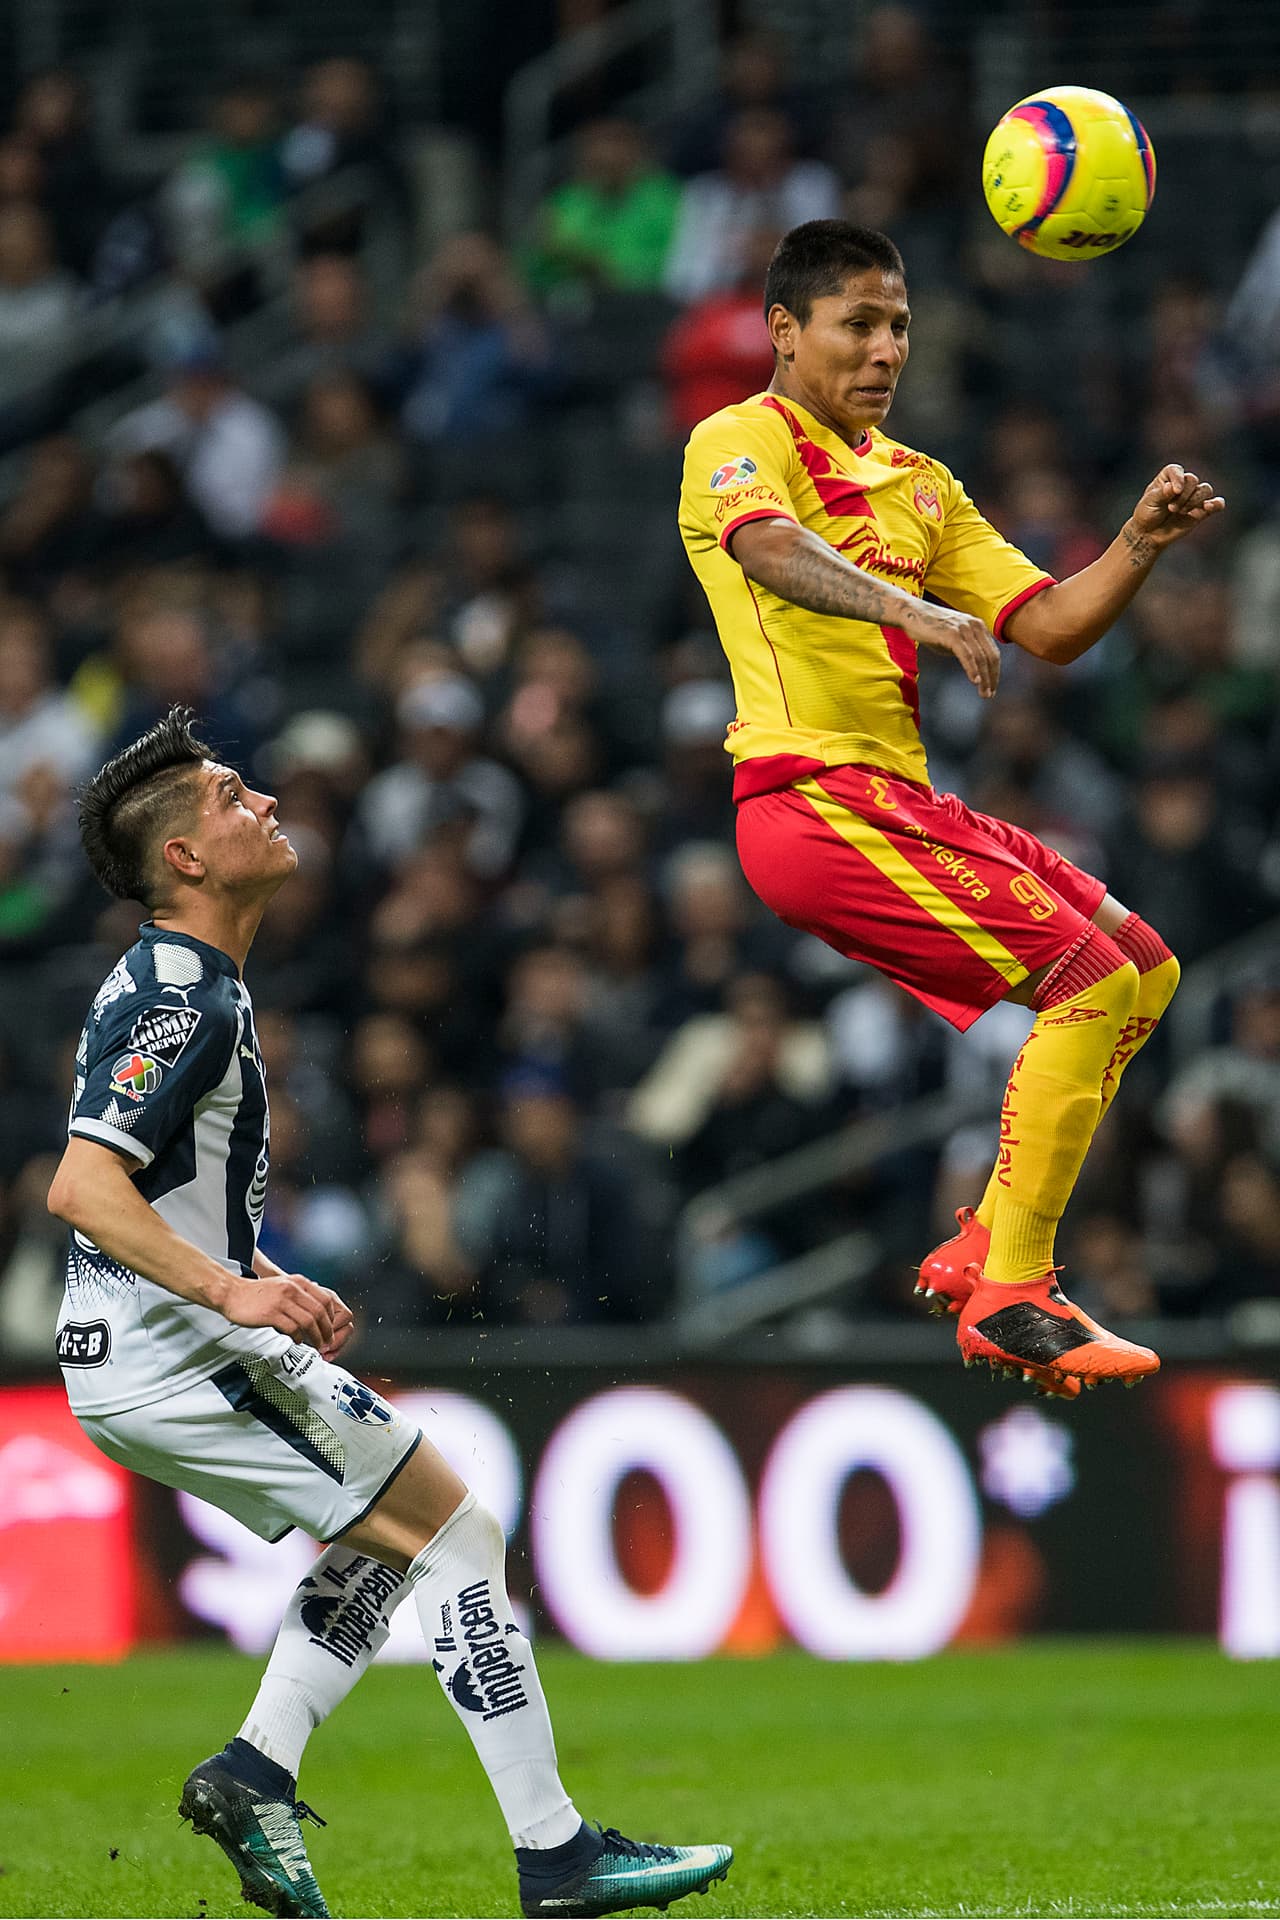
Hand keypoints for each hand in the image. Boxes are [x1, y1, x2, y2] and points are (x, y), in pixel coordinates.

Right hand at [222, 1272, 354, 1358]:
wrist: (231, 1293)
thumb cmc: (255, 1293)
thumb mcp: (282, 1286)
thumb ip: (299, 1295)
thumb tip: (315, 1311)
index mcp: (297, 1282)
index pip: (325, 1299)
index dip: (331, 1317)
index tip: (331, 1328)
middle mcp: (292, 1289)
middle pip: (319, 1312)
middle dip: (326, 1330)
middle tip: (327, 1341)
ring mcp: (282, 1301)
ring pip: (308, 1321)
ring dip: (315, 1336)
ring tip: (315, 1344)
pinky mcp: (271, 1313)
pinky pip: (292, 1328)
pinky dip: (298, 1337)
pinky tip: (297, 1340)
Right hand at [903, 601, 1000, 698]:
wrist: (911, 613)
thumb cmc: (930, 628)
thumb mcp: (952, 639)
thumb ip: (965, 650)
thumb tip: (973, 668)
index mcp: (978, 626)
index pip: (993, 652)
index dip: (995, 672)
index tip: (992, 687)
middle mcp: (975, 626)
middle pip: (990, 656)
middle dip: (992, 678)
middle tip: (989, 695)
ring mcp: (964, 629)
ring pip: (980, 658)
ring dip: (984, 678)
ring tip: (984, 693)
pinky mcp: (952, 634)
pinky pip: (966, 655)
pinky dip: (972, 669)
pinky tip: (975, 681)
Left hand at [1129, 464, 1225, 550]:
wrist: (1150, 534)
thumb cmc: (1147, 514)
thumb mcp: (1149, 503)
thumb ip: (1161, 494)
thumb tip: (1172, 487)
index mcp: (1168, 478)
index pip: (1176, 470)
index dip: (1178, 478)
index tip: (1175, 491)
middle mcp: (1183, 484)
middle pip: (1192, 480)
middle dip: (1183, 496)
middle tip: (1171, 509)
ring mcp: (1193, 497)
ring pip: (1206, 489)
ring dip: (1194, 501)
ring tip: (1181, 512)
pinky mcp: (1202, 511)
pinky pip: (1217, 503)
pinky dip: (1217, 504)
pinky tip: (1209, 507)